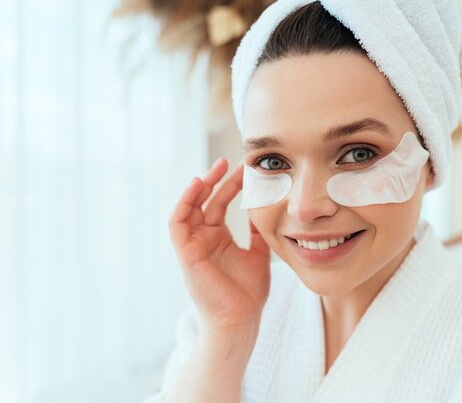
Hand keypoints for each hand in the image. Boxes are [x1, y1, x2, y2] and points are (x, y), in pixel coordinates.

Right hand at [168, 157, 270, 332]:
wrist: (241, 320)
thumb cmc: (248, 293)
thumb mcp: (258, 254)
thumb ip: (257, 233)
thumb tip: (263, 209)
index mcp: (218, 239)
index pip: (221, 204)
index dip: (232, 185)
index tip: (247, 169)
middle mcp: (203, 239)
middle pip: (205, 201)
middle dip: (217, 180)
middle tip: (230, 162)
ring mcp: (193, 245)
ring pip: (189, 208)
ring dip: (199, 187)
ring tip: (215, 170)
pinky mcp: (185, 253)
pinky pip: (177, 223)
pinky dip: (184, 203)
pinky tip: (197, 187)